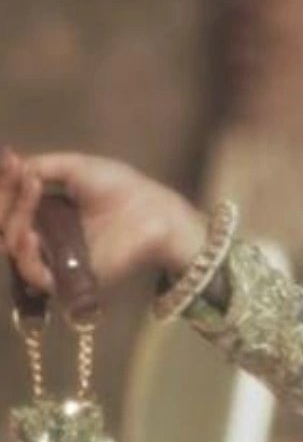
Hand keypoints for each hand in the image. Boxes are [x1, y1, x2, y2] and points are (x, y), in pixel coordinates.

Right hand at [0, 145, 204, 296]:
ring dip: (14, 219)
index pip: (11, 203)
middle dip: (5, 200)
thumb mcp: (76, 167)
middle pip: (6, 225)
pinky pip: (34, 274)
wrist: (151, 212)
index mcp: (46, 211)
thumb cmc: (120, 189)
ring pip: (14, 247)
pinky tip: (30, 233)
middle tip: (19, 177)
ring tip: (30, 193)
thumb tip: (10, 162)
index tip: (10, 161)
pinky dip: (25, 252)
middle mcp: (45, 236)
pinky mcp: (67, 280)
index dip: (5, 185)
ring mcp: (54, 258)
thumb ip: (41, 166)